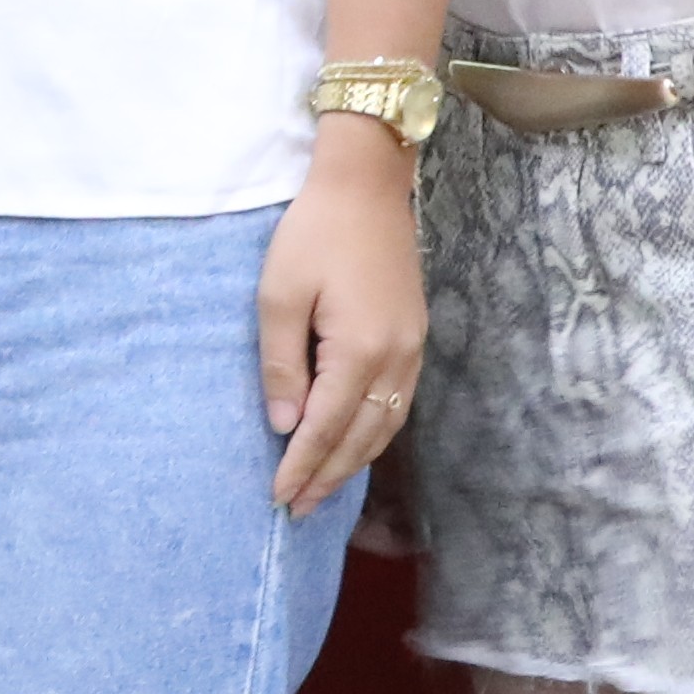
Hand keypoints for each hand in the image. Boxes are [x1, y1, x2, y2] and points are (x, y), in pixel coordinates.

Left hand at [260, 117, 425, 514]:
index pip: (327, 427)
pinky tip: (354, 444)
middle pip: (361, 436)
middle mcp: (396, 358)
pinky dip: (374, 434)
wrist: (366, 184)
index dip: (302, 466)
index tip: (279, 497)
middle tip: (296, 509)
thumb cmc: (313, 234)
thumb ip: (281, 364)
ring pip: (385, 425)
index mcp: (360, 350)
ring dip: (353, 461)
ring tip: (322, 489)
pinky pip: (397, 403)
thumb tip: (285, 425)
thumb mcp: (279, 295)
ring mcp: (412, 349)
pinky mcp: (414, 337)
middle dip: (328, 476)